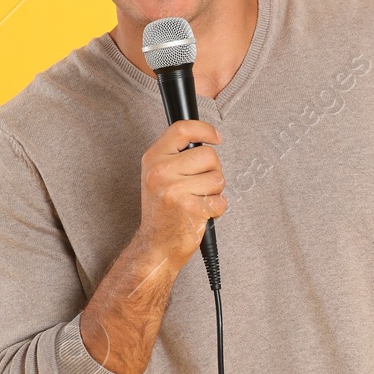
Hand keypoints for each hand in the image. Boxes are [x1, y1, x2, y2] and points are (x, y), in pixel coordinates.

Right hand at [136, 119, 225, 270]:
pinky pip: (220, 200)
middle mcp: (161, 172)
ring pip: (218, 178)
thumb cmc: (162, 209)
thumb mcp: (158, 174)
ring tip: (198, 199)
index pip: (182, 129)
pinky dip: (217, 208)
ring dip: (215, 191)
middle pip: (208, 154)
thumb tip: (207, 138)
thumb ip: (177, 154)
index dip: (205, 130)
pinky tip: (201, 212)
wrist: (156, 244)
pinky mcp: (190, 208)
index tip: (216, 137)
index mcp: (153, 158)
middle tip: (200, 184)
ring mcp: (174, 190)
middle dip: (213, 170)